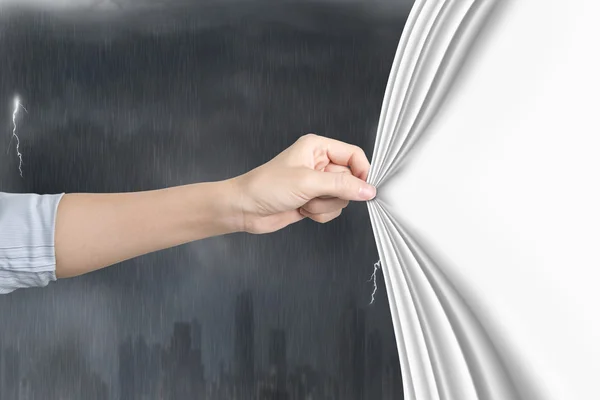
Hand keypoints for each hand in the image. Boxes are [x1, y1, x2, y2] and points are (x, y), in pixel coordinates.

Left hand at [230, 133, 376, 233]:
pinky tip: (302, 210)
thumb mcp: (308, 182)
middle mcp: (319, 164)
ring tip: (305, 202)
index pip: (354, 155)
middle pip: (350, 180)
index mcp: (318, 147)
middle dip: (334, 194)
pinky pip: (332, 211)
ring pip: (341, 198)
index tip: (363, 189)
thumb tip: (368, 190)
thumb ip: (342, 186)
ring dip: (325, 206)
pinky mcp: (313, 200)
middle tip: (315, 194)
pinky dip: (320, 214)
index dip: (362, 172)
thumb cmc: (266, 186)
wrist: (245, 209)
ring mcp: (316, 184)